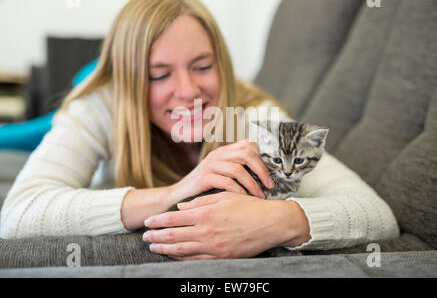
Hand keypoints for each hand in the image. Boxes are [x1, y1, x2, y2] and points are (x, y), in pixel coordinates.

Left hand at [143, 192, 310, 259]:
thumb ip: (200, 202)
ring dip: (164, 249)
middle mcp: (206, 231)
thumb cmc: (249, 207)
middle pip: (172, 236)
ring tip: (153, 247)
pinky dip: (181, 259)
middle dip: (156, 236)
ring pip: (181, 250)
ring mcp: (213, 247)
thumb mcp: (224, 197)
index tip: (147, 222)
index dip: (157, 221)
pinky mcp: (221, 257)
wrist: (272, 223)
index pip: (173, 219)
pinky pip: (195, 261)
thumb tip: (181, 208)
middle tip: (144, 236)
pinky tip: (174, 256)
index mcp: (205, 213)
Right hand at [169, 140, 273, 202]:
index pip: (248, 145)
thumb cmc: (203, 189)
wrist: (177, 197)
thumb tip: (261, 172)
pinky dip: (239, 191)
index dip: (262, 158)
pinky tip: (244, 199)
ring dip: (253, 184)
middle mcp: (217, 155)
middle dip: (262, 170)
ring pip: (238, 168)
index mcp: (223, 152)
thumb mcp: (221, 175)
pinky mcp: (203, 178)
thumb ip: (236, 170)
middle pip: (246, 154)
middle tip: (269, 185)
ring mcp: (209, 165)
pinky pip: (227, 182)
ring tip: (259, 195)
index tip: (269, 174)